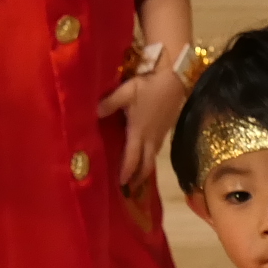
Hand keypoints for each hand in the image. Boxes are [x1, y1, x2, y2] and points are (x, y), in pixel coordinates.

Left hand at [95, 59, 187, 194]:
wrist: (175, 79)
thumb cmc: (149, 86)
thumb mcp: (126, 92)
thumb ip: (109, 103)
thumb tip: (92, 114)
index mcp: (138, 132)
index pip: (132, 158)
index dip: (126, 173)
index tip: (121, 184)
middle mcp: (150, 138)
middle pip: (146, 164)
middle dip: (138, 178)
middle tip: (130, 188)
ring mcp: (160, 134)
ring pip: (153, 158)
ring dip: (145, 169)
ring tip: (137, 176)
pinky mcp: (166, 129)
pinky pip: (157, 149)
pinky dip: (150, 157)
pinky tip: (146, 154)